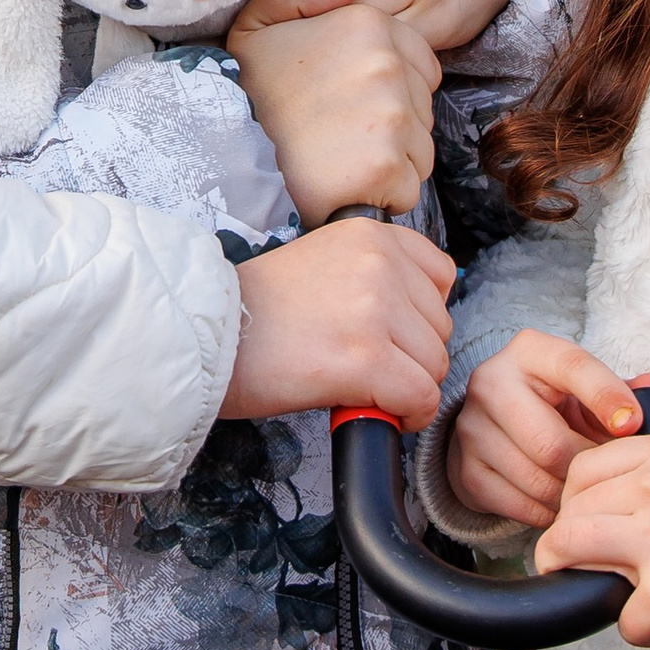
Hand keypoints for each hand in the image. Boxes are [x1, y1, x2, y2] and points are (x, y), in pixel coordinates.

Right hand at [221, 220, 455, 425]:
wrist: (208, 336)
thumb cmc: (257, 310)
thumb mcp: (322, 261)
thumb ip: (372, 274)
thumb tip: (418, 319)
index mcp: (369, 234)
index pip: (440, 274)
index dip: (420, 314)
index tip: (392, 333)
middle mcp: (378, 262)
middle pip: (440, 326)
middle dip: (411, 354)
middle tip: (366, 365)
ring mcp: (374, 309)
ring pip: (435, 364)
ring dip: (407, 385)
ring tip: (361, 386)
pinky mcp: (367, 358)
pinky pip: (420, 397)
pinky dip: (405, 415)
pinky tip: (373, 410)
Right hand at [227, 0, 439, 224]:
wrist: (236, 161)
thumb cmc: (252, 96)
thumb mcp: (255, 28)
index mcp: (366, 23)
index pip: (419, 61)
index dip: (391, 84)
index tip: (350, 98)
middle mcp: (387, 64)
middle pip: (421, 103)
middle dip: (393, 119)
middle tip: (343, 128)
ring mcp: (394, 115)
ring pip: (419, 143)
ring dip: (391, 154)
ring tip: (345, 155)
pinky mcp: (392, 165)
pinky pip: (409, 181)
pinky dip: (385, 188)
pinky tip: (349, 180)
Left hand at [245, 0, 526, 52]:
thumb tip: (255, 4)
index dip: (276, 13)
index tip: (272, 33)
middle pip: (317, 8)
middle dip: (304, 39)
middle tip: (297, 59)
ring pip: (351, 34)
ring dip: (338, 57)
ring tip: (332, 68)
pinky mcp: (436, 12)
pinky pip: (390, 51)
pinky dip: (376, 64)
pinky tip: (369, 66)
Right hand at [448, 331, 649, 528]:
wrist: (496, 428)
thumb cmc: (555, 406)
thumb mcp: (586, 389)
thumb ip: (628, 388)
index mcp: (530, 352)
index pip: (572, 366)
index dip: (607, 395)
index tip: (634, 424)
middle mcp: (491, 381)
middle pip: (551, 443)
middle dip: (588, 468)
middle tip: (610, 477)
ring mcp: (472, 427)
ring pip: (536, 478)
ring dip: (570, 495)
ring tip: (588, 492)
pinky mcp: (463, 468)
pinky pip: (517, 505)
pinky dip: (547, 513)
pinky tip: (561, 504)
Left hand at [535, 422, 649, 649]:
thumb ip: (647, 478)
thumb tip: (577, 502)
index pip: (582, 469)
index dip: (576, 505)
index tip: (586, 528)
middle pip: (570, 512)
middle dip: (569, 544)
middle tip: (593, 567)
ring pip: (568, 550)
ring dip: (581, 579)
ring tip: (612, 592)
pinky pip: (618, 616)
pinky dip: (640, 629)